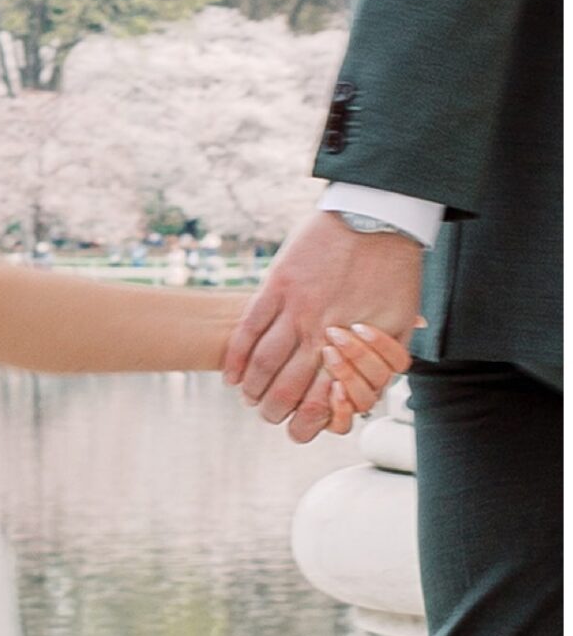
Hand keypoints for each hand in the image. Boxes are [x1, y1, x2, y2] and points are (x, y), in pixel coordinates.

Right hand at [223, 211, 421, 433]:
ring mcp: (295, 306)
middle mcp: (318, 331)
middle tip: (267, 412)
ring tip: (249, 396)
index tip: (295, 423)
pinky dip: (235, 358)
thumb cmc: (395, 269)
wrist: (381, 212)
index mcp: (350, 345)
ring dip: (251, 388)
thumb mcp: (403, 320)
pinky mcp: (278, 283)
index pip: (317, 404)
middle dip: (271, 411)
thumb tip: (371, 391)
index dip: (303, 423)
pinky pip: (248, 328)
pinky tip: (231, 376)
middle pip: (283, 391)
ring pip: (262, 364)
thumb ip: (388, 359)